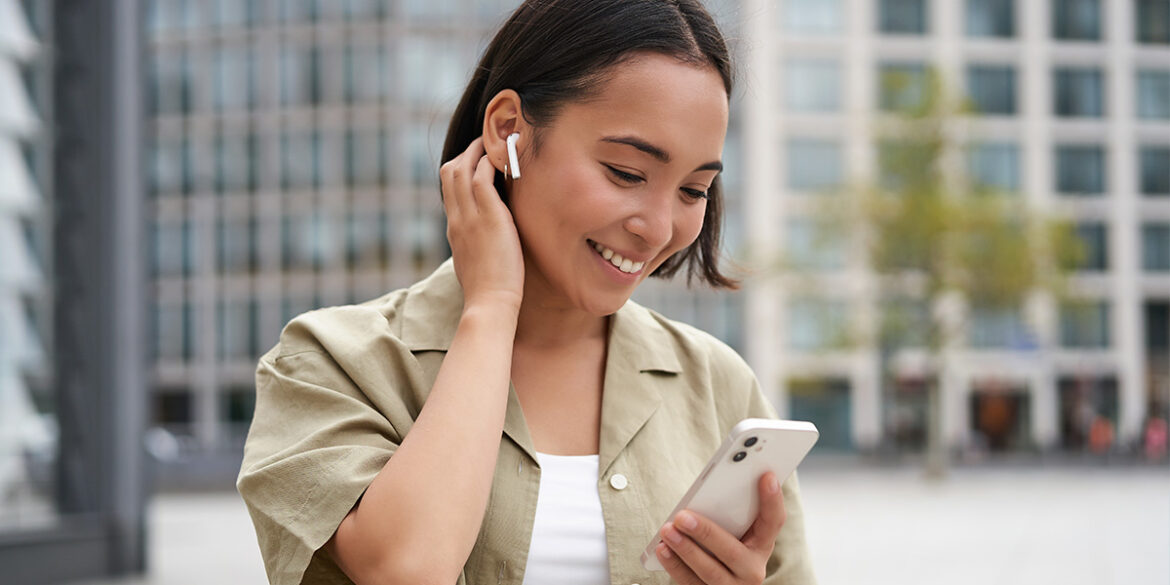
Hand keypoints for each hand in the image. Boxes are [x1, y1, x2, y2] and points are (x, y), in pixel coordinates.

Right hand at [440, 137, 524, 311]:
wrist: (489, 303)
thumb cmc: (488, 291)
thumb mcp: (475, 264)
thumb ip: (477, 247)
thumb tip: (486, 243)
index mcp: (454, 229)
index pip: (448, 189)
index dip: (459, 169)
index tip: (474, 161)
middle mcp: (457, 218)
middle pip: (449, 172)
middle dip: (465, 152)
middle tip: (484, 143)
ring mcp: (470, 216)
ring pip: (461, 169)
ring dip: (477, 151)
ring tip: (494, 141)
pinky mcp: (489, 216)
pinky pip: (482, 177)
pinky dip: (489, 162)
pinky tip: (503, 157)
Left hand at [655, 472, 786, 584]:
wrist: (723, 583)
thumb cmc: (725, 547)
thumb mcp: (736, 532)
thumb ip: (729, 514)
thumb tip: (708, 492)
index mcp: (762, 545)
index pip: (774, 522)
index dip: (773, 500)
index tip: (766, 475)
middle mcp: (752, 570)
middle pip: (732, 551)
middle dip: (706, 532)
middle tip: (683, 516)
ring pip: (710, 570)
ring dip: (685, 549)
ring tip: (667, 530)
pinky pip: (691, 583)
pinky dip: (675, 565)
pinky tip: (663, 550)